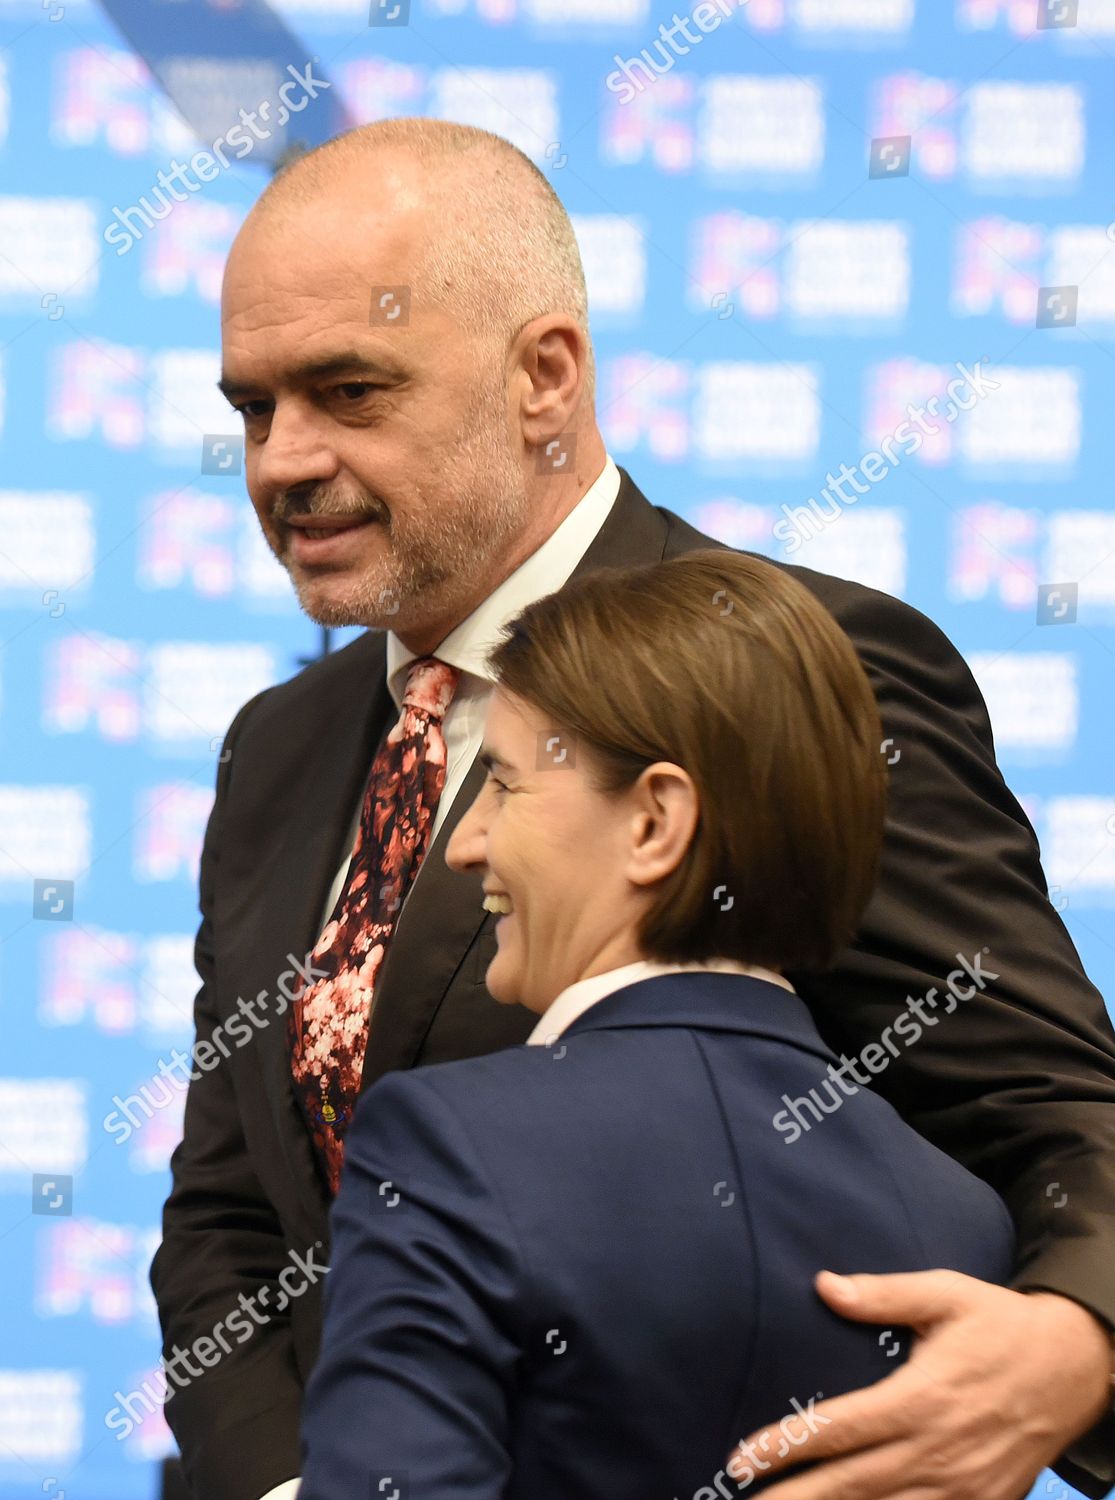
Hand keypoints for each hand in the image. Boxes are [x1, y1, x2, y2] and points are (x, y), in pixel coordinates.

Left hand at [725, 1269, 1110, 1499]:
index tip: (743, 1458)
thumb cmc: (1000, 1324)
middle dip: (796, 1498)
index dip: (788, 1446)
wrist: (1074, 1366)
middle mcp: (937, 1451)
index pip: (840, 1429)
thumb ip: (883, 1294)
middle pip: (852, 1485)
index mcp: (921, 1398)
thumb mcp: (945, 1294)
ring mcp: (963, 1487)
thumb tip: (825, 1285)